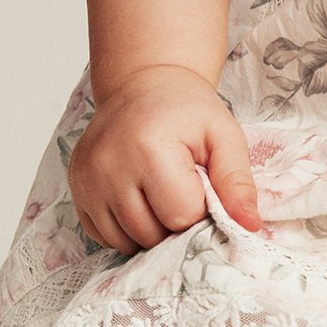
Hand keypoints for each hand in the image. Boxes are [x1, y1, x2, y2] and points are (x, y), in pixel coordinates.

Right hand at [68, 63, 262, 252]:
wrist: (143, 84)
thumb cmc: (186, 110)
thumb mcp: (223, 135)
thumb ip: (237, 181)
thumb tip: (250, 226)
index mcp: (149, 148)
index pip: (181, 215)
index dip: (199, 209)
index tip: (201, 184)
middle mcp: (110, 166)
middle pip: (152, 234)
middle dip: (175, 222)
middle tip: (183, 188)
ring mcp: (87, 181)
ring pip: (126, 242)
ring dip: (150, 230)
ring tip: (161, 192)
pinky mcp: (77, 190)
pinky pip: (104, 236)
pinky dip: (126, 229)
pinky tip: (139, 198)